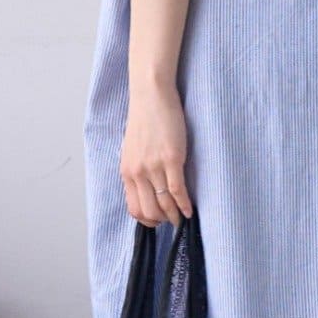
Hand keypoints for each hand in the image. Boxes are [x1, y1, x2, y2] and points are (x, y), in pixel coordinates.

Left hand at [120, 79, 193, 225]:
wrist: (150, 95)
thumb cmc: (144, 119)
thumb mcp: (133, 149)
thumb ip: (137, 170)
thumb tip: (146, 189)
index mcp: (127, 171)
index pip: (134, 208)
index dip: (147, 220)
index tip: (158, 221)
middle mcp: (138, 172)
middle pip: (149, 211)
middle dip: (163, 221)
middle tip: (173, 221)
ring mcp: (154, 167)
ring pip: (164, 203)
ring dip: (175, 216)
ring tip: (182, 218)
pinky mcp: (171, 159)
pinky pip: (178, 190)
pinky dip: (185, 205)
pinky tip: (190, 210)